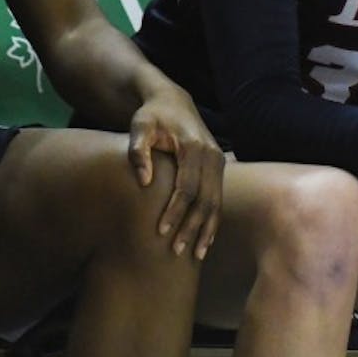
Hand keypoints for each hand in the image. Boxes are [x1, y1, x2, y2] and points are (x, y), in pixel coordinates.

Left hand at [128, 87, 224, 260]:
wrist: (173, 101)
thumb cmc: (152, 115)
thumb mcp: (139, 126)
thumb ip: (138, 151)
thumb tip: (144, 182)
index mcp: (193, 145)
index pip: (187, 187)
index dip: (175, 211)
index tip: (161, 231)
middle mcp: (211, 154)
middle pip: (205, 199)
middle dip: (192, 227)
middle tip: (177, 251)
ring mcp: (218, 161)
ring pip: (216, 202)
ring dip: (206, 229)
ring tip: (195, 255)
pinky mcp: (218, 168)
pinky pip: (219, 199)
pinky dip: (213, 221)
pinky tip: (206, 240)